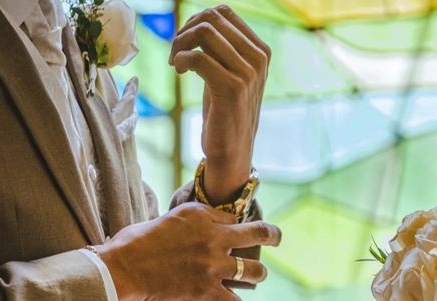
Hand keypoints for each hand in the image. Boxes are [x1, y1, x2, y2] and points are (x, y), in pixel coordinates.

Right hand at [95, 202, 280, 300]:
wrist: (123, 268)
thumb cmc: (138, 241)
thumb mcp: (171, 217)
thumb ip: (196, 218)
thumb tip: (211, 219)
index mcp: (203, 217)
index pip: (235, 218)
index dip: (235, 225)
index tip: (236, 230)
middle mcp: (214, 239)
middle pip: (260, 234)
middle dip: (273, 235)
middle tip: (278, 237)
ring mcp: (213, 267)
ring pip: (255, 272)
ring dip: (257, 275)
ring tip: (255, 277)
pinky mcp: (206, 292)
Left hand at [169, 5, 270, 204]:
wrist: (232, 150)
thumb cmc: (226, 112)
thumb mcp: (231, 74)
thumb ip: (224, 48)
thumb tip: (201, 21)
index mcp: (261, 51)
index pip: (224, 12)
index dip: (196, 20)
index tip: (185, 43)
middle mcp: (258, 59)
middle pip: (212, 19)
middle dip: (185, 30)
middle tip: (175, 52)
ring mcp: (248, 73)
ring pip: (204, 33)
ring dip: (180, 43)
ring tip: (175, 62)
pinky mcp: (232, 88)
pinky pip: (198, 58)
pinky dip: (181, 60)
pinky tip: (179, 71)